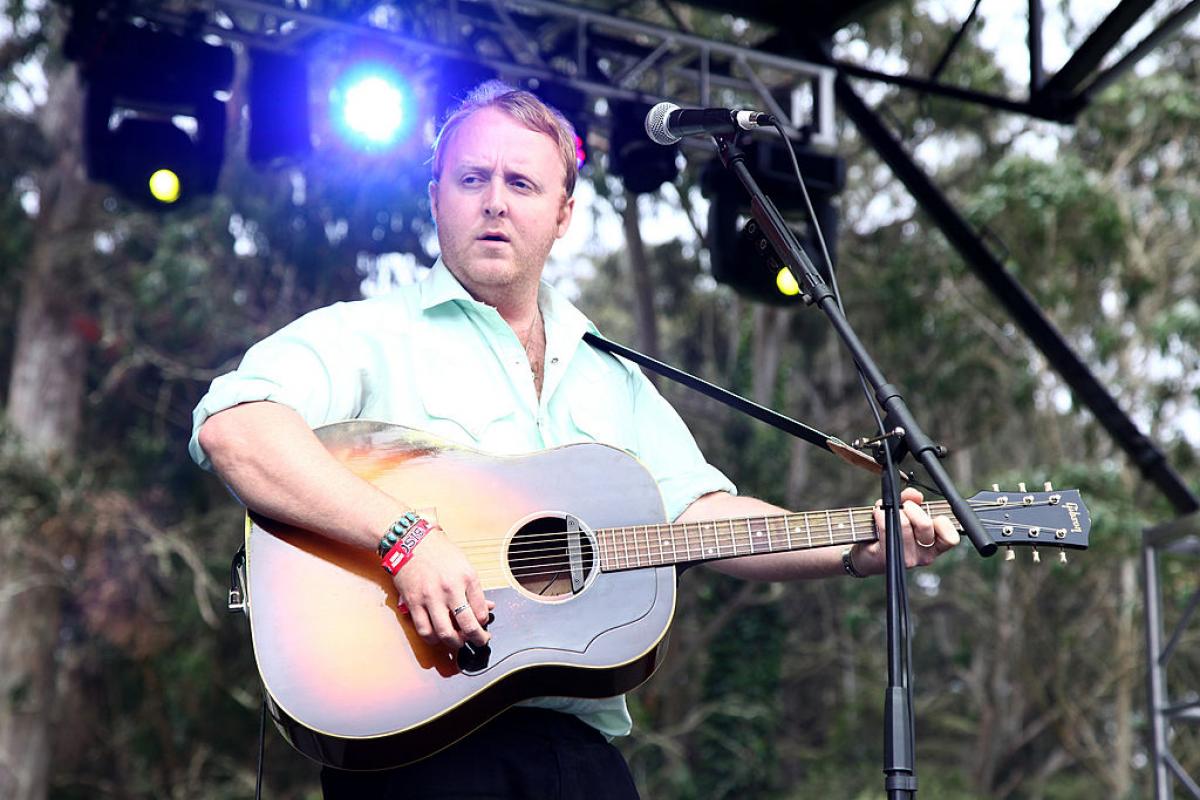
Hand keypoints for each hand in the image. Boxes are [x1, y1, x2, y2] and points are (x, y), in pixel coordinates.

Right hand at [392, 527, 493, 648]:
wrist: (409, 540)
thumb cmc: (439, 551)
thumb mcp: (464, 565)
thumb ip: (475, 589)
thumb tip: (487, 608)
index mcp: (467, 577)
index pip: (481, 611)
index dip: (484, 624)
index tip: (483, 626)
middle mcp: (451, 589)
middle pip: (467, 626)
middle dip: (477, 639)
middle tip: (479, 641)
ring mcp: (431, 597)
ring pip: (445, 633)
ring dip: (454, 644)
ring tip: (458, 642)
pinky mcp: (414, 602)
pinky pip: (424, 630)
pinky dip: (432, 639)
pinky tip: (437, 637)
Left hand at [851, 488, 959, 575]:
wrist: (868, 554)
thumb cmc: (891, 532)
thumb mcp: (905, 513)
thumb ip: (912, 500)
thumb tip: (916, 495)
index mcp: (934, 546)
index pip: (951, 538)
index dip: (943, 522)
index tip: (930, 512)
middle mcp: (924, 555)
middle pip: (926, 526)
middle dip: (914, 509)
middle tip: (905, 506)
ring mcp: (907, 558)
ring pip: (905, 526)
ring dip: (895, 511)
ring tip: (889, 510)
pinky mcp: (888, 556)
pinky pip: (887, 528)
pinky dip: (881, 515)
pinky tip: (878, 513)